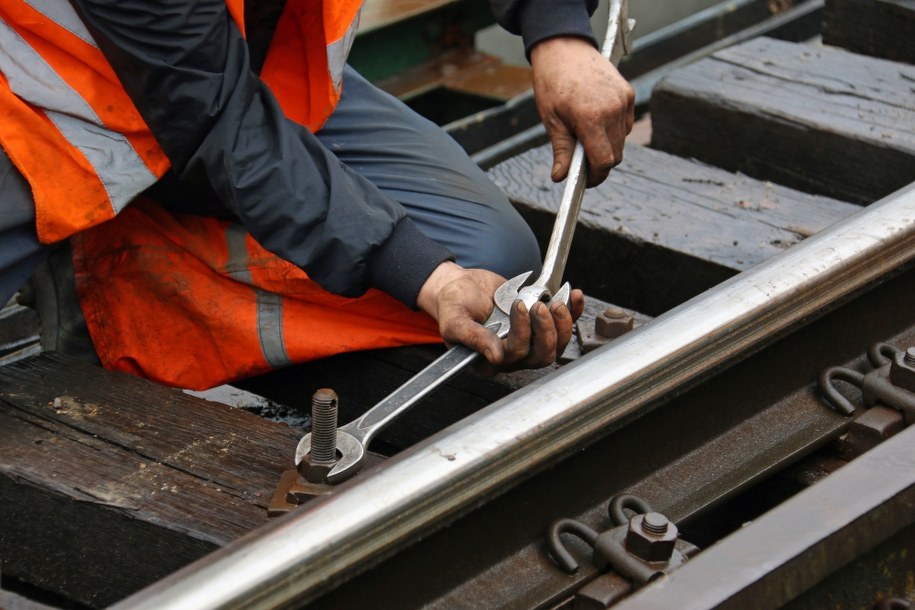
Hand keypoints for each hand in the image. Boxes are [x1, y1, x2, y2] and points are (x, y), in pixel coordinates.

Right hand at [416, 262, 584, 374]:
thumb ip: (473, 338)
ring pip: (557, 345)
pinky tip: (574, 295)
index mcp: (490, 361)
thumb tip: (495, 357)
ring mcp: (529, 341)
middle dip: (547, 331)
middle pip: (542, 356)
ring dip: (563, 324)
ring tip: (555, 302)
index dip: (523, 333)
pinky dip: (574, 311)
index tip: (518, 305)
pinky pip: (564, 325)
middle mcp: (513, 355)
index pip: (515, 356)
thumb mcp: (455, 320)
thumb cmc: (455, 304)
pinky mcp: (540, 325)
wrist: (462, 286)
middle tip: (539, 306)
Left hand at [530, 36, 634, 186]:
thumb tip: (561, 177)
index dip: (595, 177)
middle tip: (580, 162)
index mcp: (591, 117)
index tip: (584, 182)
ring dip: (607, 146)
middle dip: (599, 163)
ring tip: (585, 136)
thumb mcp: (551, 119)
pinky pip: (626, 124)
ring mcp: (624, 101)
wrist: (564, 47)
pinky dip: (614, 130)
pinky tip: (596, 121)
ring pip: (622, 140)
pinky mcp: (629, 94)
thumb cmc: (552, 83)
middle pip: (615, 154)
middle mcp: (613, 110)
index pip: (604, 161)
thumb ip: (561, 150)